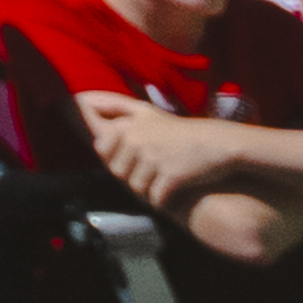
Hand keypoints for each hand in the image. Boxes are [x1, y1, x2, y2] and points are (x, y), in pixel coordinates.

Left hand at [78, 92, 229, 210]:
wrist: (220, 144)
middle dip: (134, 175)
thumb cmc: (180, 131)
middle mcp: (136, 140)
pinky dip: (164, 200)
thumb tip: (83, 101)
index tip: (139, 155)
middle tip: (157, 168)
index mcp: (127, 126)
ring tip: (167, 176)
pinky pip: (156, 199)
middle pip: (118, 173)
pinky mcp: (170, 176)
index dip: (118, 157)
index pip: (102, 150)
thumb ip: (115, 107)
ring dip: (150, 188)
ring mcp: (153, 158)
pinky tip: (176, 190)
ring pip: (136, 188)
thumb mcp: (146, 112)